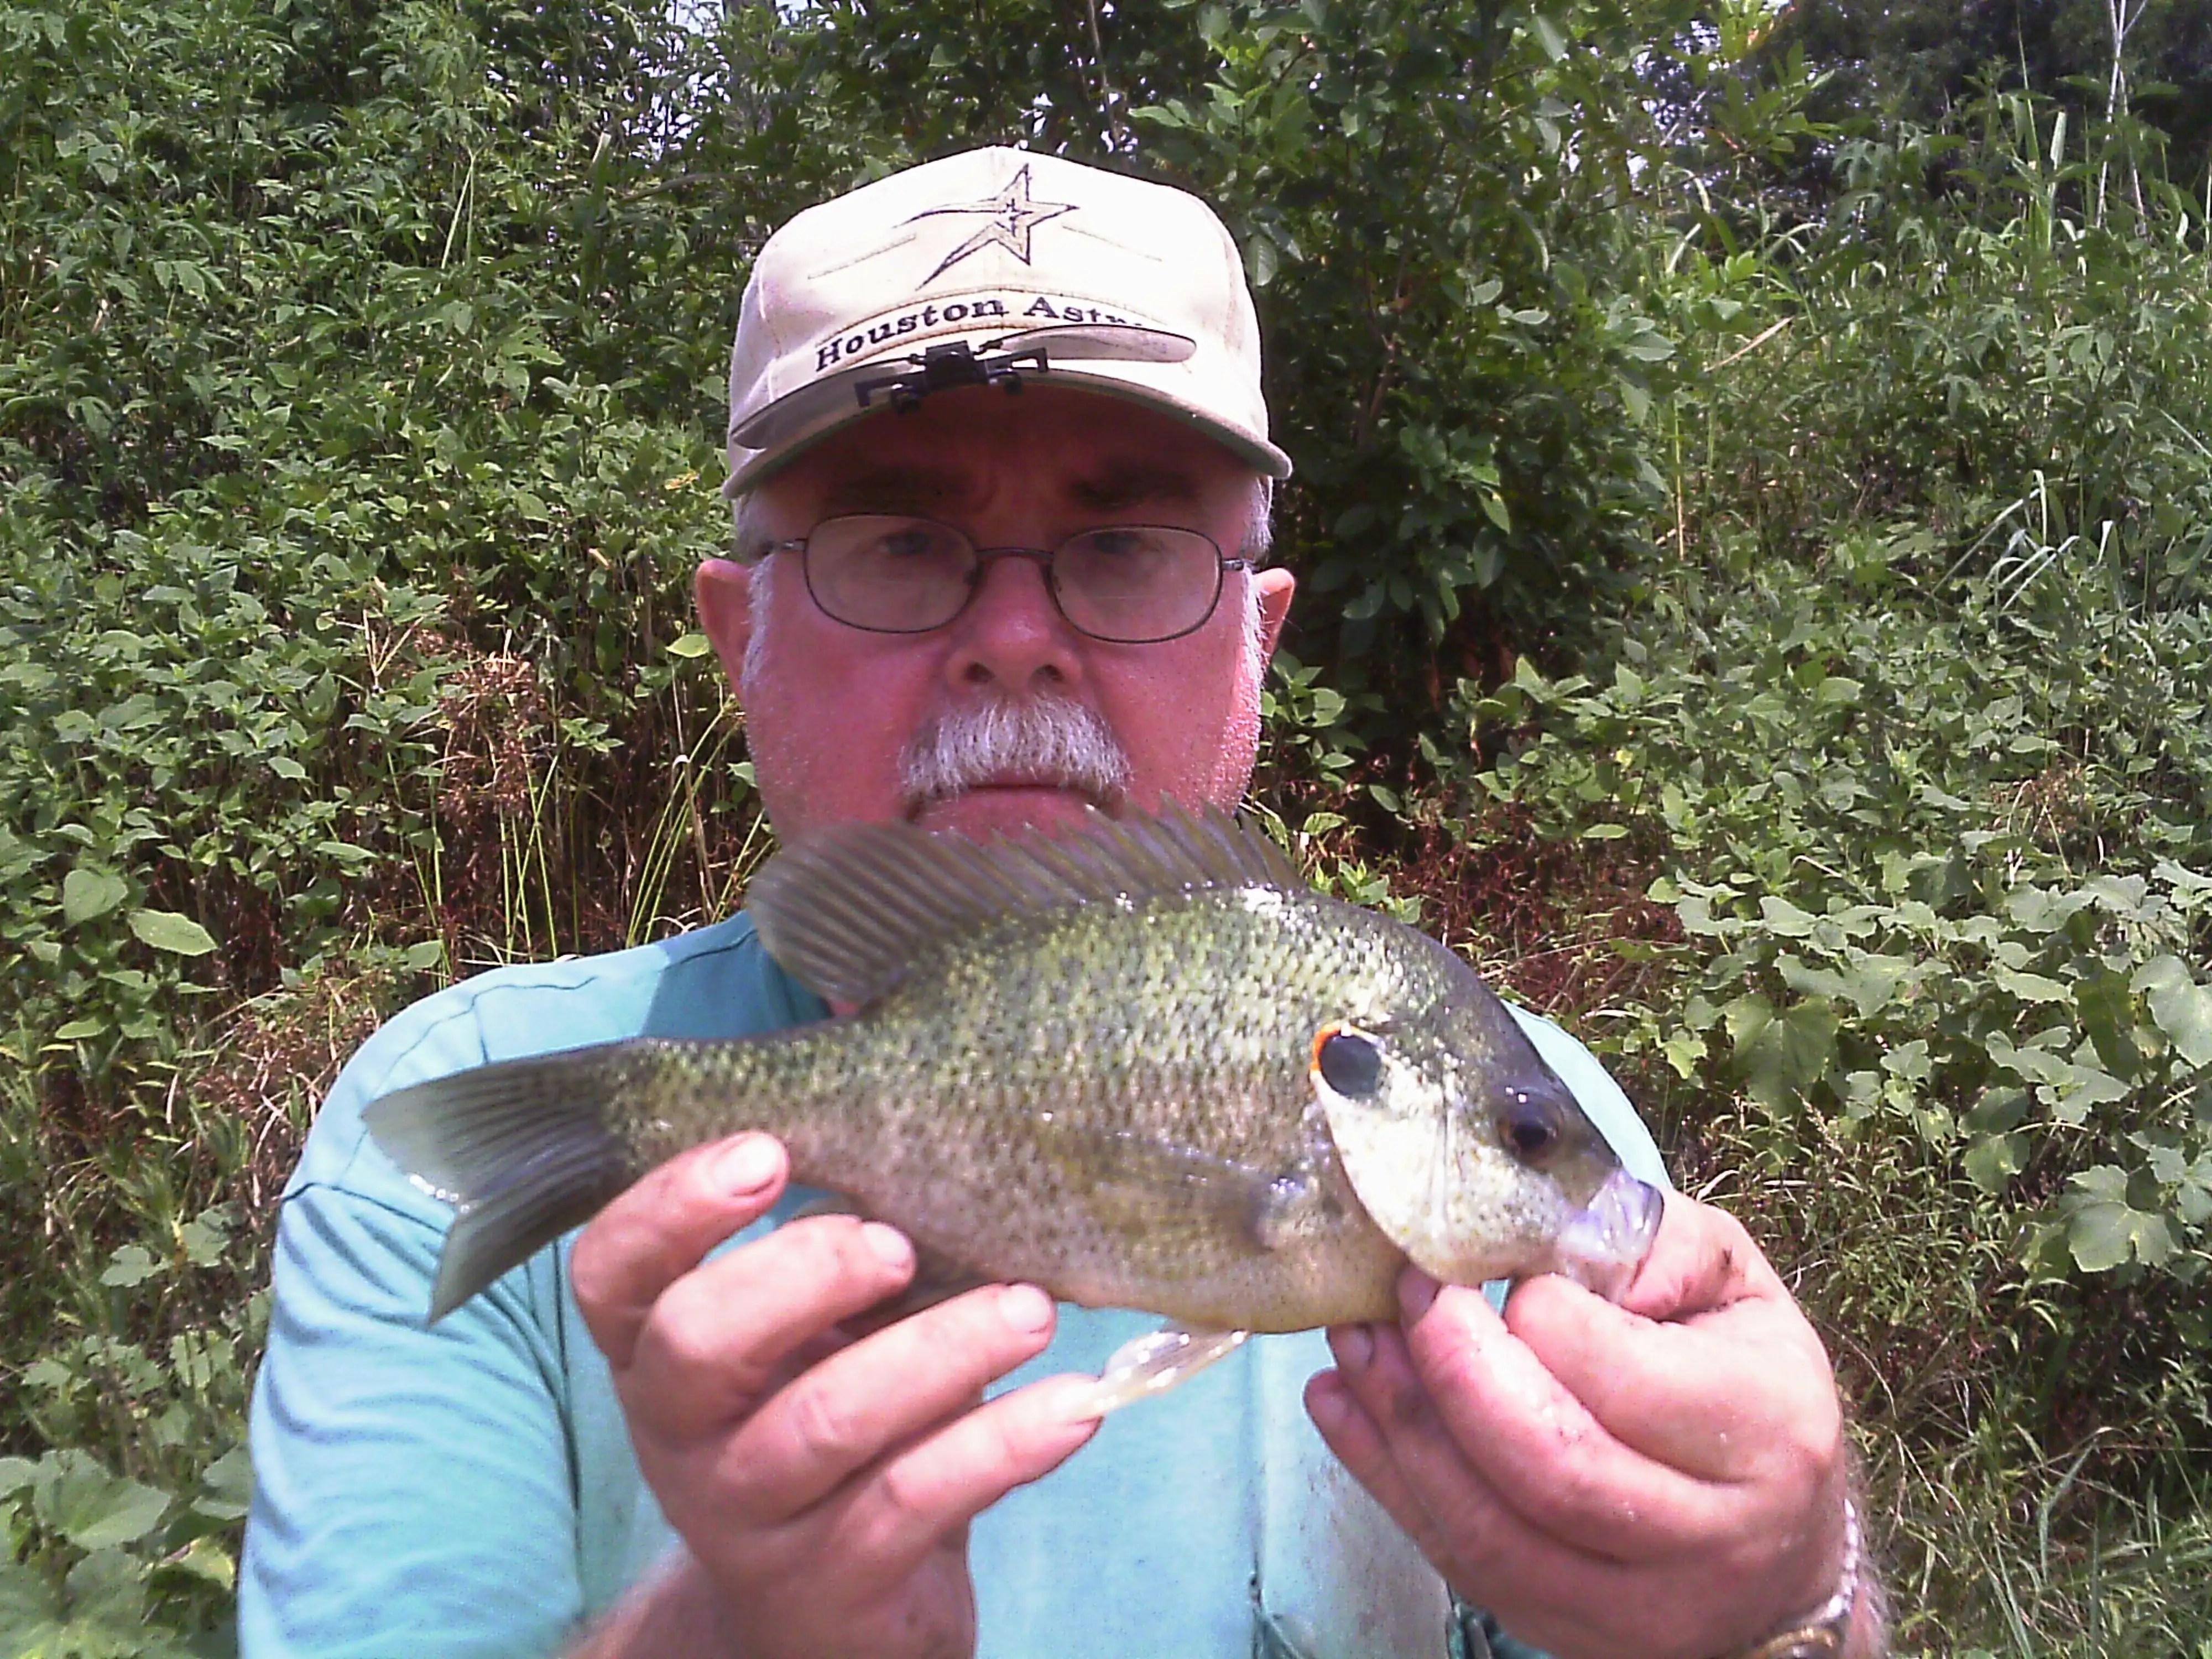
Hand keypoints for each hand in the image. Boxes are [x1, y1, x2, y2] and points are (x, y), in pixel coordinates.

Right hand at [568, 1133, 1100, 1658]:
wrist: (827, 1614)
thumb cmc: (825, 1423)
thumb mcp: (807, 1343)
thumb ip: (832, 1265)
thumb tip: (936, 1161)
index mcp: (654, 1351)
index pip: (613, 1270)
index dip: (672, 1205)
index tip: (770, 1153)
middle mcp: (678, 1435)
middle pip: (700, 1340)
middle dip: (807, 1272)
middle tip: (900, 1246)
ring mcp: (745, 1518)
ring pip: (827, 1420)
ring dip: (941, 1351)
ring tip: (1031, 1311)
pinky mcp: (829, 1586)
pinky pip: (914, 1501)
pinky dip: (1002, 1445)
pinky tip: (1072, 1406)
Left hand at [1306, 1191, 1864, 1658]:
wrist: (1785, 1553)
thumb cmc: (1749, 1389)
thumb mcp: (1735, 1287)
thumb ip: (1651, 1243)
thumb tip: (1538, 1232)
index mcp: (1765, 1430)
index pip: (1621, 1375)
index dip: (1538, 1313)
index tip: (1492, 1261)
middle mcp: (1712, 1537)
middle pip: (1548, 1463)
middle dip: (1450, 1367)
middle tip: (1403, 1289)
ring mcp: (1637, 1609)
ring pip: (1490, 1528)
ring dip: (1400, 1423)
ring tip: (1355, 1339)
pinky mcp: (1570, 1637)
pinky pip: (1461, 1565)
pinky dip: (1388, 1480)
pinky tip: (1344, 1405)